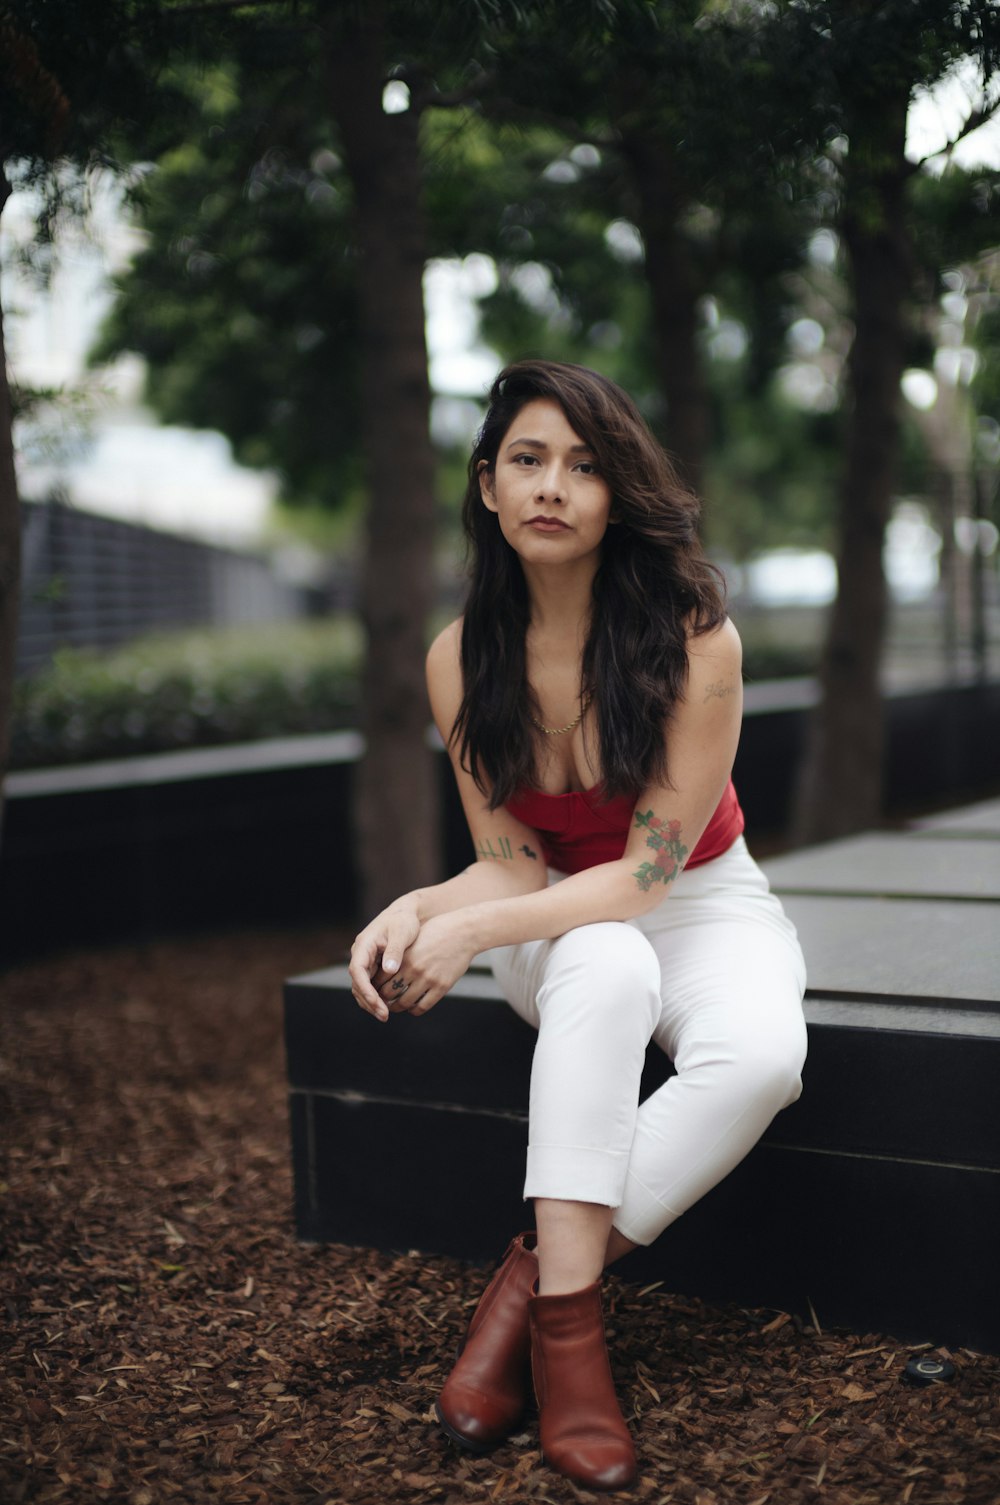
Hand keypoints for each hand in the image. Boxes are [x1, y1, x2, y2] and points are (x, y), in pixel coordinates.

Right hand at [349, 903, 420, 1021]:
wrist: (405, 914)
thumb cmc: (404, 921)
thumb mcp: (402, 933)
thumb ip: (395, 950)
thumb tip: (389, 970)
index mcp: (364, 945)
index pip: (356, 970)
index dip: (364, 989)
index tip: (376, 1002)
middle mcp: (360, 954)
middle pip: (357, 983)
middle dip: (368, 1001)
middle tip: (383, 1016)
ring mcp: (365, 961)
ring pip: (361, 987)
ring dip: (371, 1002)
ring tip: (384, 1015)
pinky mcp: (373, 966)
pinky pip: (370, 985)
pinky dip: (376, 997)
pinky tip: (387, 1007)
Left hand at [373, 912, 476, 1017]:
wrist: (463, 932)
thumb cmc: (438, 931)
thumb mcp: (413, 939)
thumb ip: (400, 954)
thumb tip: (385, 968)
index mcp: (403, 956)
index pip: (380, 978)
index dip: (374, 986)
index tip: (374, 989)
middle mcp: (413, 969)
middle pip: (389, 993)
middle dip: (383, 999)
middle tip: (382, 1001)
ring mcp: (428, 979)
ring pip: (404, 1003)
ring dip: (397, 1007)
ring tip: (396, 1006)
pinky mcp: (442, 987)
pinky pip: (423, 1006)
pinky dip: (415, 1010)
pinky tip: (413, 1007)